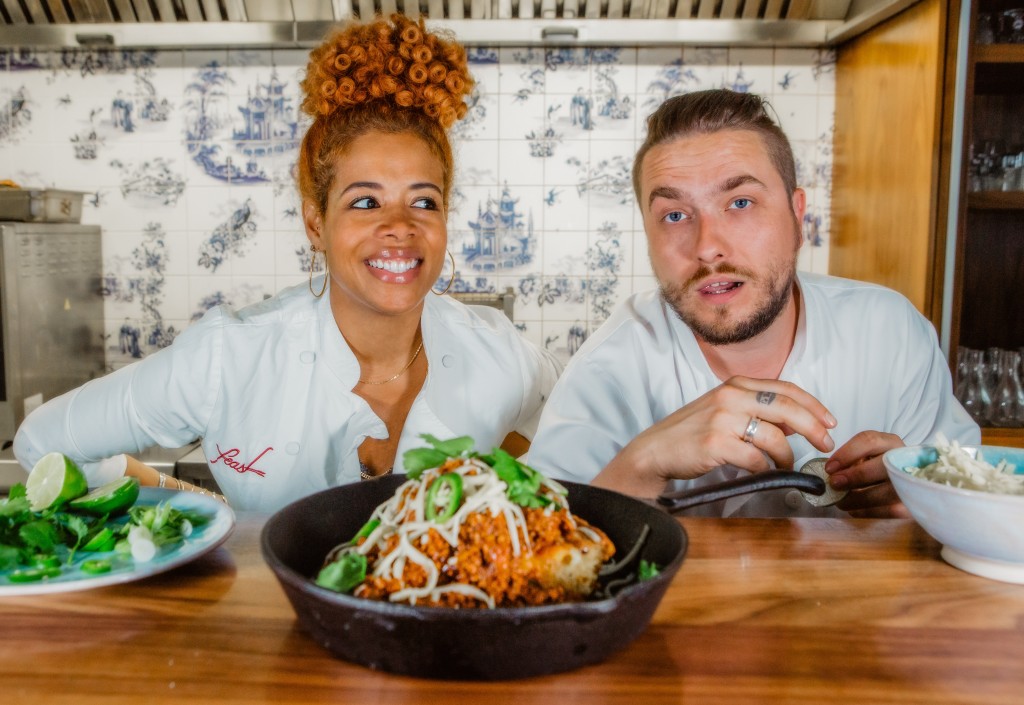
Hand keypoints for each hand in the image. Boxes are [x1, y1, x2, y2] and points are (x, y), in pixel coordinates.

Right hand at [594, 376, 836, 497]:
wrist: (656, 450)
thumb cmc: (691, 433)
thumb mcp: (723, 410)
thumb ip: (756, 411)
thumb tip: (795, 423)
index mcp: (735, 384)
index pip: (785, 389)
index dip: (813, 406)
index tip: (830, 422)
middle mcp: (730, 396)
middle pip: (786, 409)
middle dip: (813, 429)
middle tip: (826, 445)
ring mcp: (722, 419)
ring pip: (775, 437)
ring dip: (787, 456)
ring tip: (785, 466)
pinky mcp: (716, 443)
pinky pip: (756, 459)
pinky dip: (765, 468)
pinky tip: (762, 472)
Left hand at [825, 431, 908, 517]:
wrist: (903, 484)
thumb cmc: (873, 468)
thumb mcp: (862, 458)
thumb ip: (848, 461)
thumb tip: (829, 474)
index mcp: (889, 442)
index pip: (869, 440)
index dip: (847, 453)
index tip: (829, 467)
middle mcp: (904, 459)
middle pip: (882, 465)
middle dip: (855, 476)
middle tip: (834, 484)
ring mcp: (911, 483)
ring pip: (886, 491)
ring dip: (859, 498)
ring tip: (840, 501)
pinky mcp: (911, 504)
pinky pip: (889, 510)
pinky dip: (867, 511)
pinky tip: (853, 509)